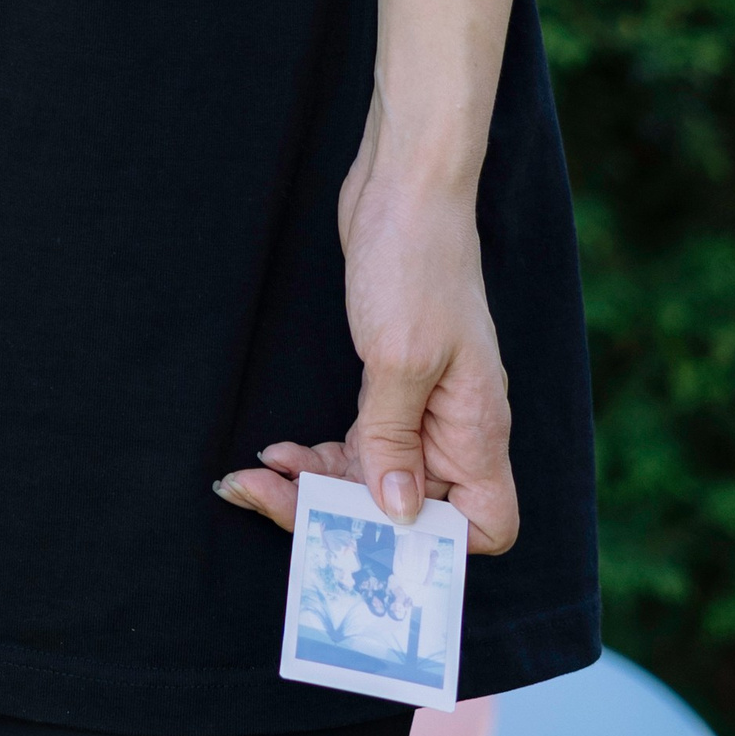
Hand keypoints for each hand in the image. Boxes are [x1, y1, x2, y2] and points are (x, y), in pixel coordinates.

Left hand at [216, 142, 519, 557]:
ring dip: (313, 486)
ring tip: (252, 478)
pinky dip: (315, 453)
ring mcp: (421, 405)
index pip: (482, 526)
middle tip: (265, 501)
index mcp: (478, 430)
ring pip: (372, 478)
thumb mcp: (399, 357)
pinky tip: (275, 450)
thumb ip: (393, 440)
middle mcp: (455, 428)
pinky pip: (357, 442)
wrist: (404, 187)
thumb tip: (397, 515)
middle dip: (337, 514)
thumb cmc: (416, 262)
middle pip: (407, 508)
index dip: (435, 548)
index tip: (367, 540)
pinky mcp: (388, 381)